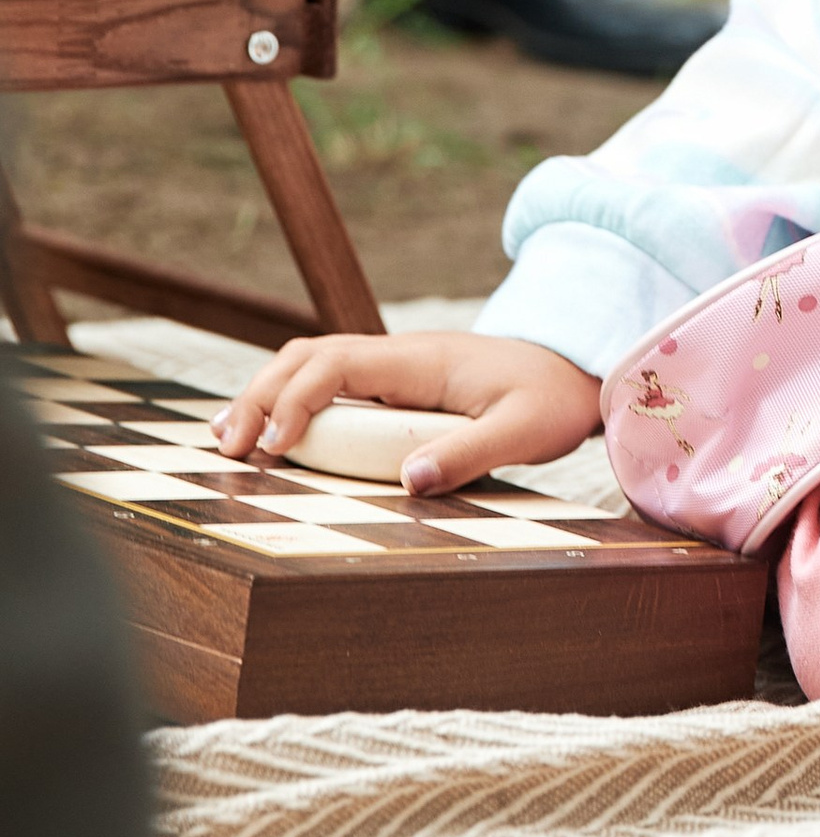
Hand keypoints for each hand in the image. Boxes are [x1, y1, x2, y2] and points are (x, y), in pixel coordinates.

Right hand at [216, 333, 603, 497]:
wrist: (574, 369)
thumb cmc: (551, 398)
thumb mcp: (524, 430)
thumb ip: (471, 453)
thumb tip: (409, 480)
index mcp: (419, 360)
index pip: (336, 365)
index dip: (296, 402)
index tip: (276, 448)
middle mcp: (397, 356)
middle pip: (307, 357)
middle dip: (260, 396)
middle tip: (228, 448)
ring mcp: (394, 367)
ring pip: (311, 365)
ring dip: (267, 395)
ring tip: (229, 440)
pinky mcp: (395, 385)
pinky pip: (331, 383)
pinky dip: (292, 402)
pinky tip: (272, 435)